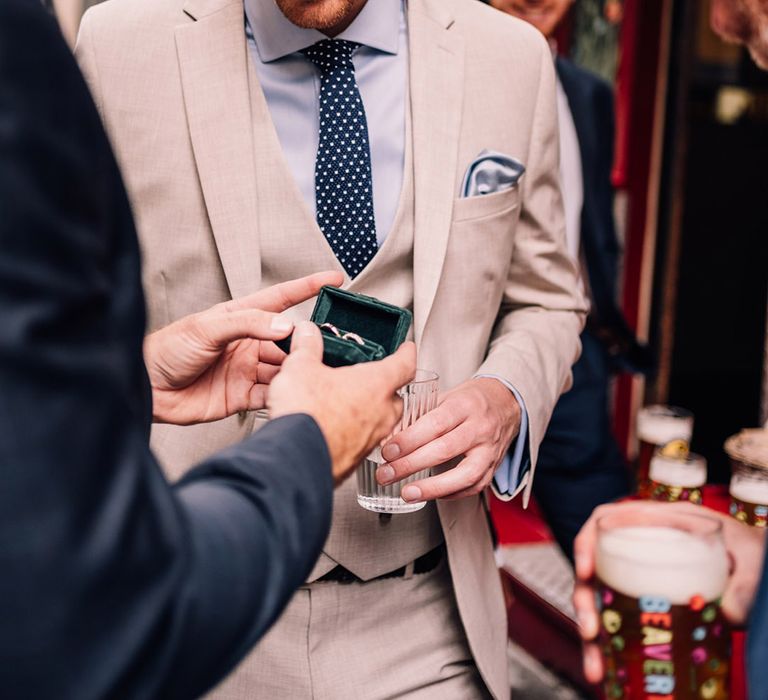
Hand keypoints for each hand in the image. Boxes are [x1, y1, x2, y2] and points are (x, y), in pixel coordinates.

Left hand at [145, 271, 342, 424]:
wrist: (146, 387)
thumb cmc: (167, 349)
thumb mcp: (207, 327)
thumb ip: (248, 324)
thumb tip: (286, 325)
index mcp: (240, 318)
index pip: (281, 299)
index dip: (307, 287)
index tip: (334, 279)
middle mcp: (248, 343)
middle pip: (288, 341)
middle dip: (305, 343)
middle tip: (322, 348)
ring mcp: (247, 370)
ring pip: (283, 369)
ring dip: (295, 372)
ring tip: (306, 374)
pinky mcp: (241, 396)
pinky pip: (270, 395)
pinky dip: (281, 396)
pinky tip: (287, 395)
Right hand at [269, 322, 415, 484]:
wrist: (296, 460)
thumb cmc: (308, 415)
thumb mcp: (301, 367)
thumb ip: (307, 347)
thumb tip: (306, 334)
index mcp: (376, 385)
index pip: (404, 364)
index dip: (407, 354)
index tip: (407, 349)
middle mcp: (380, 414)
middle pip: (396, 398)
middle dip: (387, 389)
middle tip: (372, 381)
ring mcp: (370, 440)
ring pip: (380, 423)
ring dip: (368, 413)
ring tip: (347, 406)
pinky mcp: (355, 461)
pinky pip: (361, 443)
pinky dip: (352, 434)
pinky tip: (332, 431)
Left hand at [375, 377, 520, 501]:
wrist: (506, 403)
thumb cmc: (469, 400)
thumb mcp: (444, 397)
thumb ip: (418, 415)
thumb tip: (388, 437)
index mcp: (464, 405)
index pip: (435, 423)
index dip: (409, 440)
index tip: (387, 451)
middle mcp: (480, 428)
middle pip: (445, 450)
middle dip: (411, 465)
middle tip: (386, 474)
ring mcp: (489, 450)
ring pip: (465, 474)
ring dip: (433, 488)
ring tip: (407, 493)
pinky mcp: (494, 468)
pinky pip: (474, 486)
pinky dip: (450, 493)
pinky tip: (431, 494)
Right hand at [572, 500, 766, 683]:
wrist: (759, 567)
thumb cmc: (751, 552)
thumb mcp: (752, 555)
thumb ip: (743, 583)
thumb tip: (727, 613)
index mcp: (657, 522)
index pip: (605, 519)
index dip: (586, 543)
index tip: (586, 570)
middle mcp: (639, 548)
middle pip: (595, 567)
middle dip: (585, 600)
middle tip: (591, 629)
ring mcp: (639, 576)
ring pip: (600, 599)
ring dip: (592, 633)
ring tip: (595, 665)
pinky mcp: (643, 601)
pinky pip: (616, 620)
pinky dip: (608, 645)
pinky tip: (607, 667)